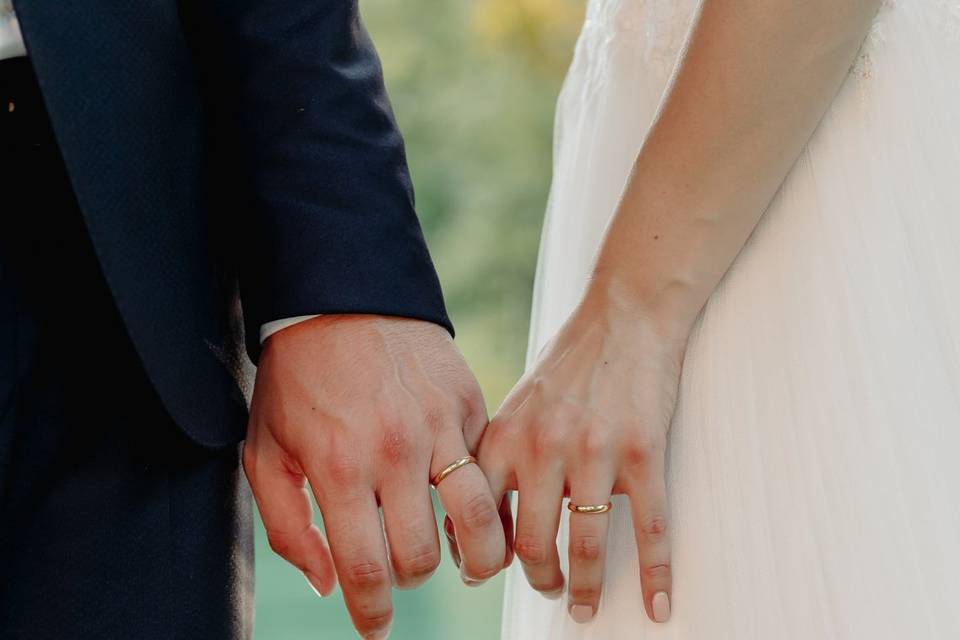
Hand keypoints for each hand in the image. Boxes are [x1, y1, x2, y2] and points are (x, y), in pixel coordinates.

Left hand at [244, 315, 505, 638]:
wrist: (342, 299)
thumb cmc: (297, 379)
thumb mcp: (265, 451)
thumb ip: (287, 527)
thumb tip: (329, 585)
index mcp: (338, 468)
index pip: (365, 569)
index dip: (373, 614)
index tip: (377, 628)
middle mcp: (394, 452)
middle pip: (422, 555)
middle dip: (410, 578)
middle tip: (401, 570)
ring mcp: (439, 427)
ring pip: (479, 521)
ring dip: (475, 558)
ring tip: (464, 563)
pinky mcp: (468, 405)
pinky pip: (490, 471)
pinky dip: (488, 503)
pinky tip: (475, 512)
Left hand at [476, 290, 688, 623]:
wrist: (623, 318)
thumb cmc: (569, 366)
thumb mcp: (516, 407)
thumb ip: (497, 457)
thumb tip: (475, 513)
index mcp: (506, 438)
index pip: (480, 517)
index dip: (480, 558)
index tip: (487, 576)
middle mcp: (542, 448)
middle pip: (531, 543)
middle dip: (538, 579)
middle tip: (548, 589)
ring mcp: (594, 452)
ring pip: (584, 546)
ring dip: (584, 588)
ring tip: (583, 604)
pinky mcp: (642, 452)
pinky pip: (650, 529)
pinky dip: (655, 575)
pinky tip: (657, 602)